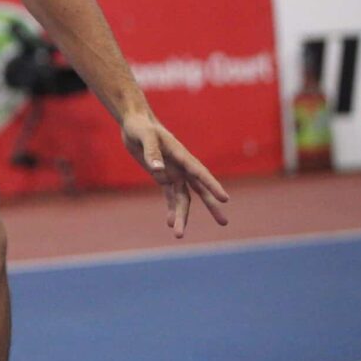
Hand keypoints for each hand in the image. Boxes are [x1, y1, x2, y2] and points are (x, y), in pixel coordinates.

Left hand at [121, 112, 230, 237]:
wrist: (135, 124)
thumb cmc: (140, 127)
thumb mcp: (144, 136)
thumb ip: (152, 152)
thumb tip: (158, 170)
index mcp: (181, 155)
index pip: (199, 173)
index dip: (212, 185)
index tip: (225, 199)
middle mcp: (181, 167)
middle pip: (199, 190)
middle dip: (211, 206)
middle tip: (224, 223)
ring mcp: (174, 173)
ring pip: (183, 198)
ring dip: (182, 215)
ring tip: (179, 236)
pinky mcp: (163, 177)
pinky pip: (169, 196)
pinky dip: (170, 209)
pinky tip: (170, 224)